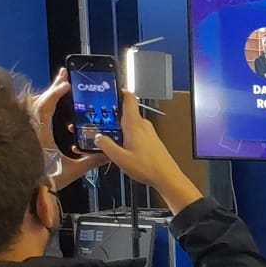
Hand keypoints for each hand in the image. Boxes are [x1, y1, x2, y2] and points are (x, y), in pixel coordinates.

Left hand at [28, 69, 105, 184]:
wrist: (29, 194)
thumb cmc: (46, 182)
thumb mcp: (73, 170)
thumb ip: (92, 160)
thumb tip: (109, 152)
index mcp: (41, 135)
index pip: (44, 106)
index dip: (55, 93)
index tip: (66, 84)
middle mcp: (32, 129)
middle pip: (39, 100)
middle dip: (53, 87)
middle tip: (65, 74)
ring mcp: (28, 131)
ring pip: (34, 106)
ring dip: (48, 95)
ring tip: (61, 85)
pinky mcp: (27, 136)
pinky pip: (33, 114)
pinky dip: (43, 105)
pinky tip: (50, 103)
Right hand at [93, 96, 199, 212]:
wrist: (167, 178)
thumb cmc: (149, 168)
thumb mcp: (120, 158)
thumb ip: (106, 146)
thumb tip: (97, 138)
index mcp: (135, 125)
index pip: (129, 98)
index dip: (119, 90)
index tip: (109, 88)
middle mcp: (143, 126)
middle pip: (125, 111)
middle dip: (112, 113)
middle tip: (98, 118)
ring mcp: (148, 132)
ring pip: (130, 123)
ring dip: (118, 127)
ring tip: (106, 135)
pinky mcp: (151, 140)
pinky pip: (135, 132)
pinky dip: (126, 135)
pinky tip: (120, 146)